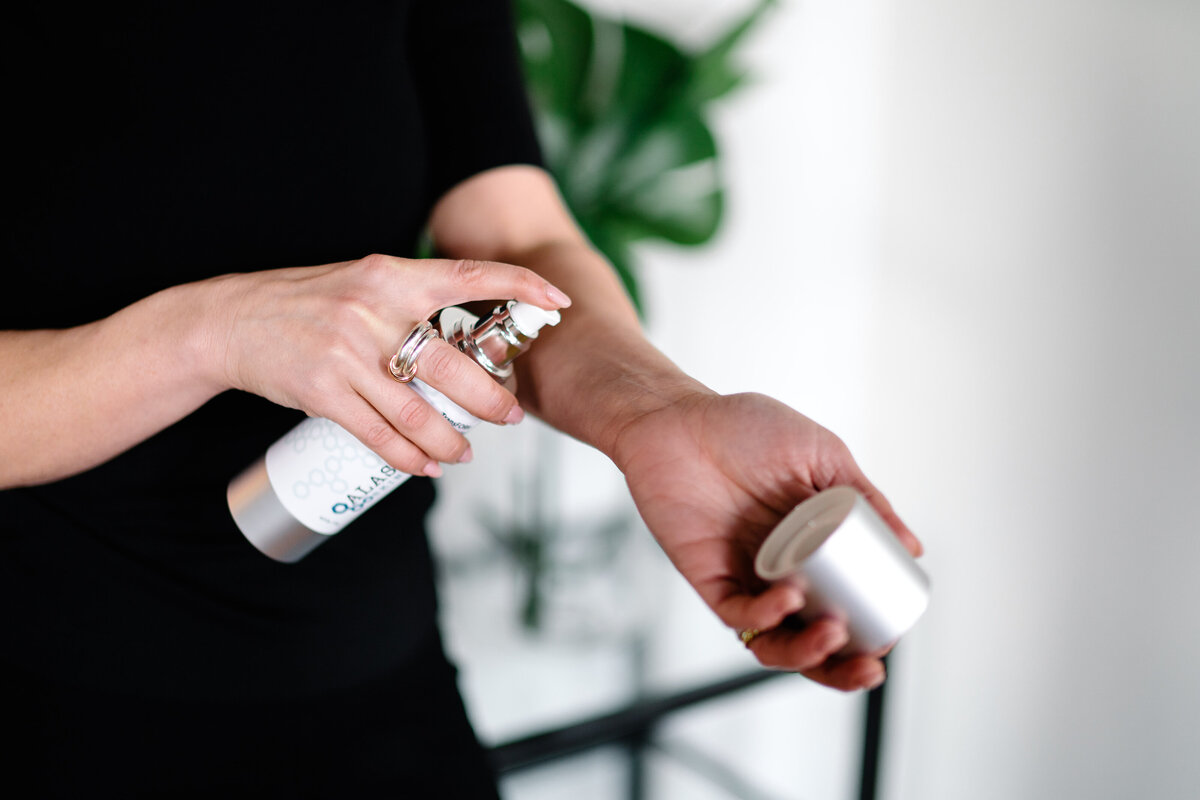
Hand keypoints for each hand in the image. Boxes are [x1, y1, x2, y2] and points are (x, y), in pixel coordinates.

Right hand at [211, 254, 570, 474]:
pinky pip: (379, 434)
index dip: (519, 286)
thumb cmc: (305, 302)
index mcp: (390, 275)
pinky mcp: (322, 392)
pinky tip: (426, 466)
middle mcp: (373, 310)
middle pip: (452, 364)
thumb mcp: (360, 283)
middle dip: (491, 398)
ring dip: (452, 440)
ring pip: (419, 411)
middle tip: (511, 416)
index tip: (557, 303)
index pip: (467, 275)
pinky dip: (409, 456)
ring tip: (467, 452)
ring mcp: (347, 354)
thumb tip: (465, 334)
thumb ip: (409, 300)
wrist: (229, 321)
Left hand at [612, 391, 921, 690]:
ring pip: (774, 641)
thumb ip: (864, 497)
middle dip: (842, 666)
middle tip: (870, 664)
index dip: (867, 634)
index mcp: (812, 550)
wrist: (680, 416)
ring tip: (831, 635)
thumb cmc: (745, 428)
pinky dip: (764, 617)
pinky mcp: (708, 578)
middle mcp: (780, 572)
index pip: (845, 608)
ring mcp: (745, 578)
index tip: (892, 637)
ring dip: (805, 653)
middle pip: (812, 640)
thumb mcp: (821, 456)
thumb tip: (912, 547)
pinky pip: (736, 615)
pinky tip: (789, 601)